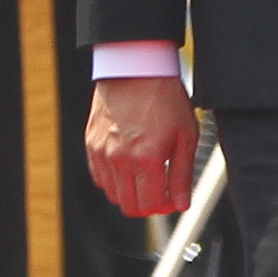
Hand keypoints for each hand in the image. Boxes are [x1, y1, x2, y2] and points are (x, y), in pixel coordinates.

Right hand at [86, 73, 202, 216]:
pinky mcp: (91, 144)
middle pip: (131, 206)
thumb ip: (182, 175)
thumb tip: (181, 205)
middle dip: (148, 205)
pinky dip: (114, 180)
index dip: (165, 207)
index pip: (152, 205)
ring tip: (145, 177)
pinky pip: (100, 177)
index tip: (172, 199)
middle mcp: (121, 160)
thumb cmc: (165, 98)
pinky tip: (128, 167)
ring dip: (131, 194)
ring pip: (114, 195)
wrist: (135, 69)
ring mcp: (102, 153)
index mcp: (147, 159)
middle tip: (160, 192)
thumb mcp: (186, 135)